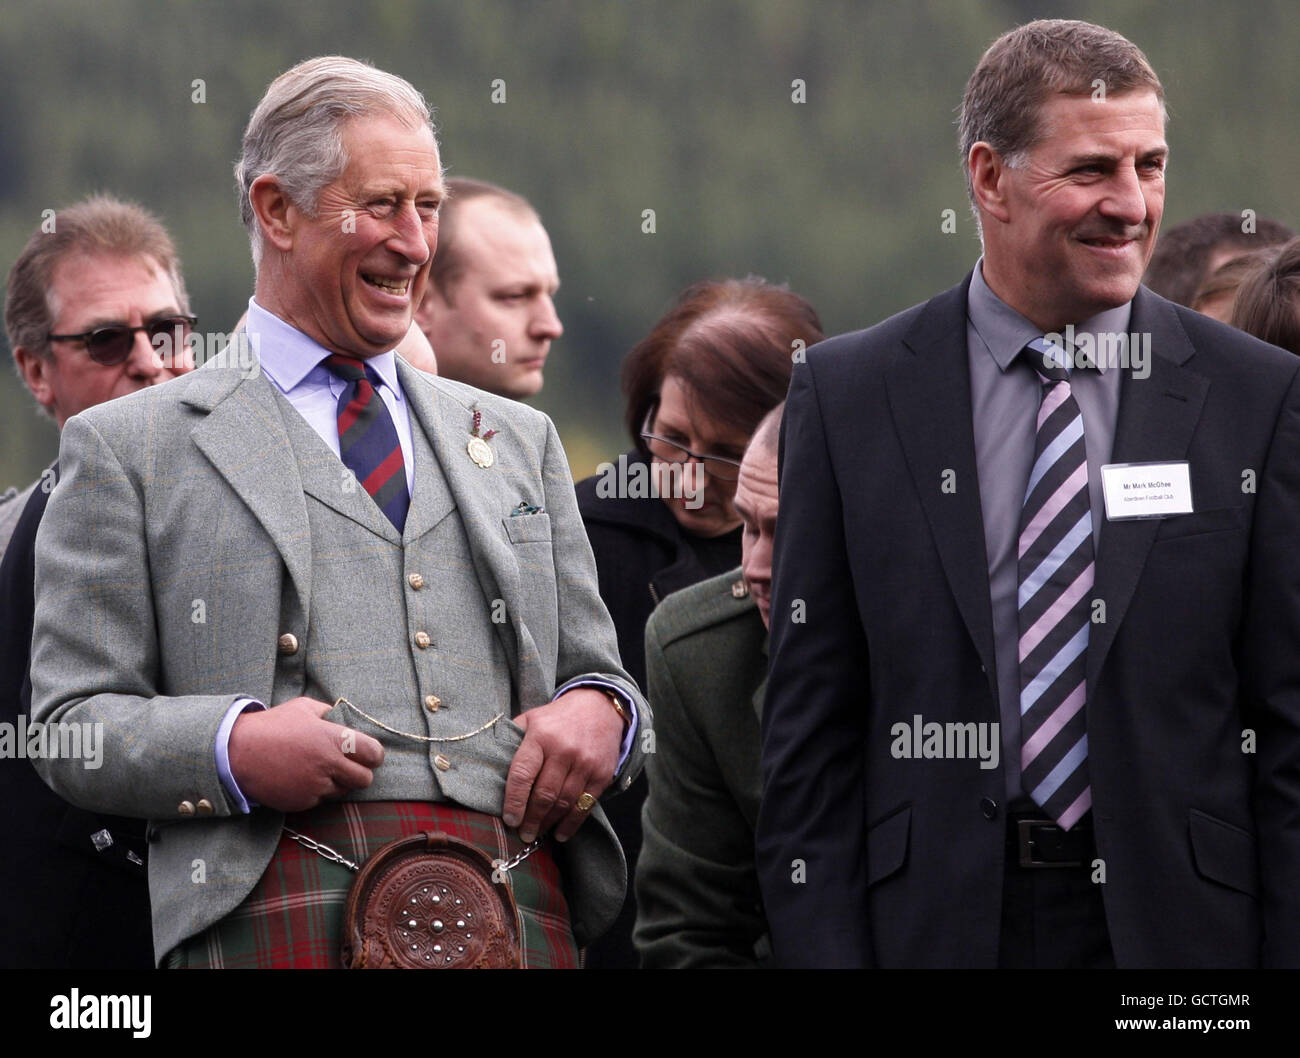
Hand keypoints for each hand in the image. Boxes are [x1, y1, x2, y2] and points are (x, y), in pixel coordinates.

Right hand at [228, 697, 384, 812]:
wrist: (237, 752)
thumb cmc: (272, 726)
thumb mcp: (303, 708)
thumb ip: (329, 713)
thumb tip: (345, 718)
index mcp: (333, 739)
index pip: (374, 753)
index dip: (375, 754)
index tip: (369, 754)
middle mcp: (328, 765)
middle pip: (365, 779)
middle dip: (360, 773)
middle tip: (349, 765)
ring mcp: (315, 787)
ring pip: (342, 791)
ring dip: (337, 782)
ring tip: (318, 768)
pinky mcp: (302, 802)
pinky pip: (320, 800)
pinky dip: (315, 791)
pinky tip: (301, 777)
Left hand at [503, 688, 625, 842]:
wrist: (600, 707)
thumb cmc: (558, 718)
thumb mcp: (531, 719)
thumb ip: (512, 740)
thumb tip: (489, 766)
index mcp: (540, 736)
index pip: (522, 774)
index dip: (514, 801)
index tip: (509, 820)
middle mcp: (564, 750)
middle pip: (544, 794)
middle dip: (531, 819)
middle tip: (523, 834)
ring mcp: (585, 763)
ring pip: (564, 803)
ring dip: (548, 823)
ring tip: (537, 834)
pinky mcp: (602, 774)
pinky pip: (584, 805)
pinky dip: (571, 823)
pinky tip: (560, 833)